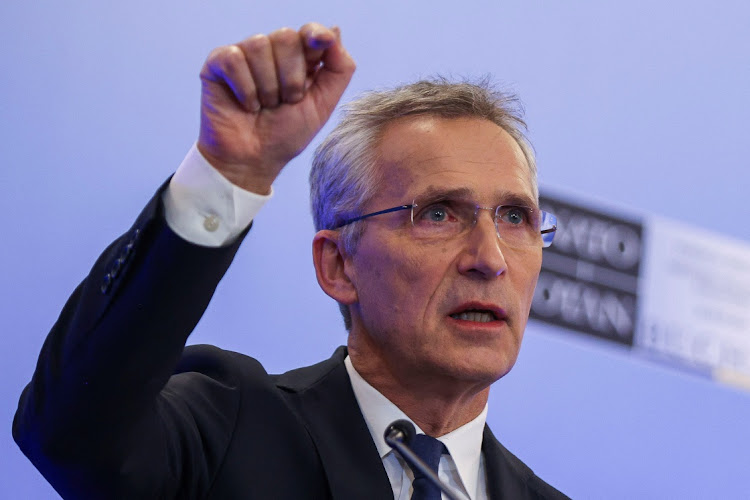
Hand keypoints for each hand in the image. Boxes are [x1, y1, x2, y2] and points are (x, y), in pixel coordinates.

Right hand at [197, 23, 355, 193]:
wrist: (253, 161)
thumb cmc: (286, 135)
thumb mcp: (322, 106)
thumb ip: (338, 69)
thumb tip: (335, 31)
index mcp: (300, 59)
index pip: (310, 32)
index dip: (315, 35)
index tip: (320, 43)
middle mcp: (272, 52)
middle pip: (286, 37)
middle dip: (291, 78)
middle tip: (284, 103)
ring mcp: (244, 55)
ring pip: (260, 45)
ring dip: (267, 87)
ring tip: (263, 106)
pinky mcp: (218, 64)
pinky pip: (234, 59)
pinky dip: (244, 88)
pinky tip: (245, 105)